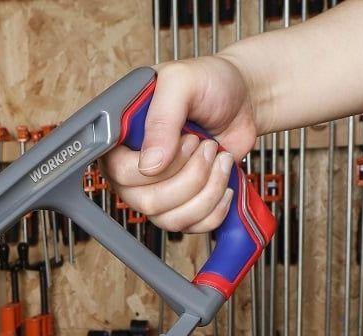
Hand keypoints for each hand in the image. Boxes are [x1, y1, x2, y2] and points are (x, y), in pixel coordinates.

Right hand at [102, 55, 258, 232]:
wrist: (242, 99)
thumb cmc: (209, 84)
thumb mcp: (182, 82)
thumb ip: (162, 119)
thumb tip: (150, 165)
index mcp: (121, 141)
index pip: (120, 173)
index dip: (154, 167)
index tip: (185, 141)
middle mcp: (132, 172)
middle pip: (148, 202)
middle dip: (190, 176)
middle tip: (205, 145)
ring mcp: (155, 192)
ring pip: (170, 219)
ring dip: (206, 190)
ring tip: (217, 158)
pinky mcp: (180, 207)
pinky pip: (191, 227)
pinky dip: (215, 208)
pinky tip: (222, 180)